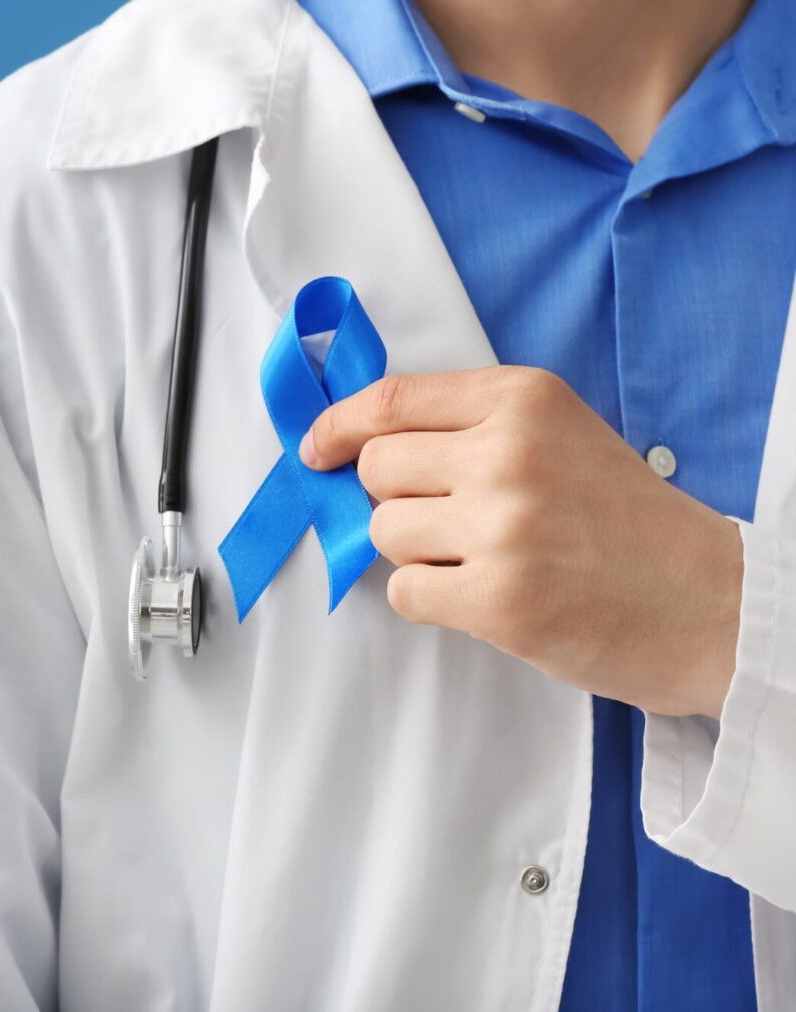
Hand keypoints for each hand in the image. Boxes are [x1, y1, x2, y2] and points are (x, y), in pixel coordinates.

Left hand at [299, 366, 742, 718]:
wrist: (706, 599)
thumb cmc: (629, 520)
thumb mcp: (561, 435)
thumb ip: (473, 427)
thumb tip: (367, 448)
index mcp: (524, 399)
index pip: (391, 400)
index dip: (338, 426)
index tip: (318, 448)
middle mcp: (508, 453)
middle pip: (377, 468)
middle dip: (393, 497)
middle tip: (444, 519)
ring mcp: (501, 528)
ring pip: (384, 531)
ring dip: (415, 550)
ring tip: (476, 559)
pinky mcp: (498, 600)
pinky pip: (404, 591)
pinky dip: (428, 598)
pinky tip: (480, 595)